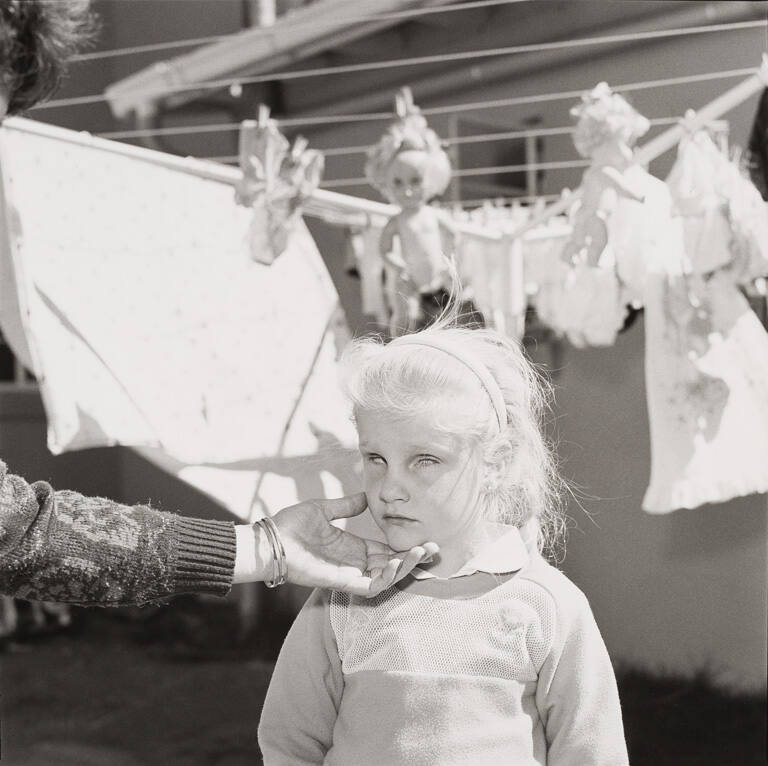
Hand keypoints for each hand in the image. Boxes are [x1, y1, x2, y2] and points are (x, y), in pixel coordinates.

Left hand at [273, 493, 437, 596]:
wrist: (271, 540)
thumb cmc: (292, 526)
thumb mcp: (325, 509)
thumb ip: (347, 506)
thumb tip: (365, 496)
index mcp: (353, 547)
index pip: (387, 550)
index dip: (406, 547)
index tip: (425, 539)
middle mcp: (355, 563)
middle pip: (393, 565)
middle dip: (414, 559)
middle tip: (434, 548)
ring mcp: (350, 574)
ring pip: (387, 577)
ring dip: (405, 567)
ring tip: (421, 552)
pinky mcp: (343, 583)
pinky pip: (371, 585)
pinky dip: (386, 577)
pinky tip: (395, 561)